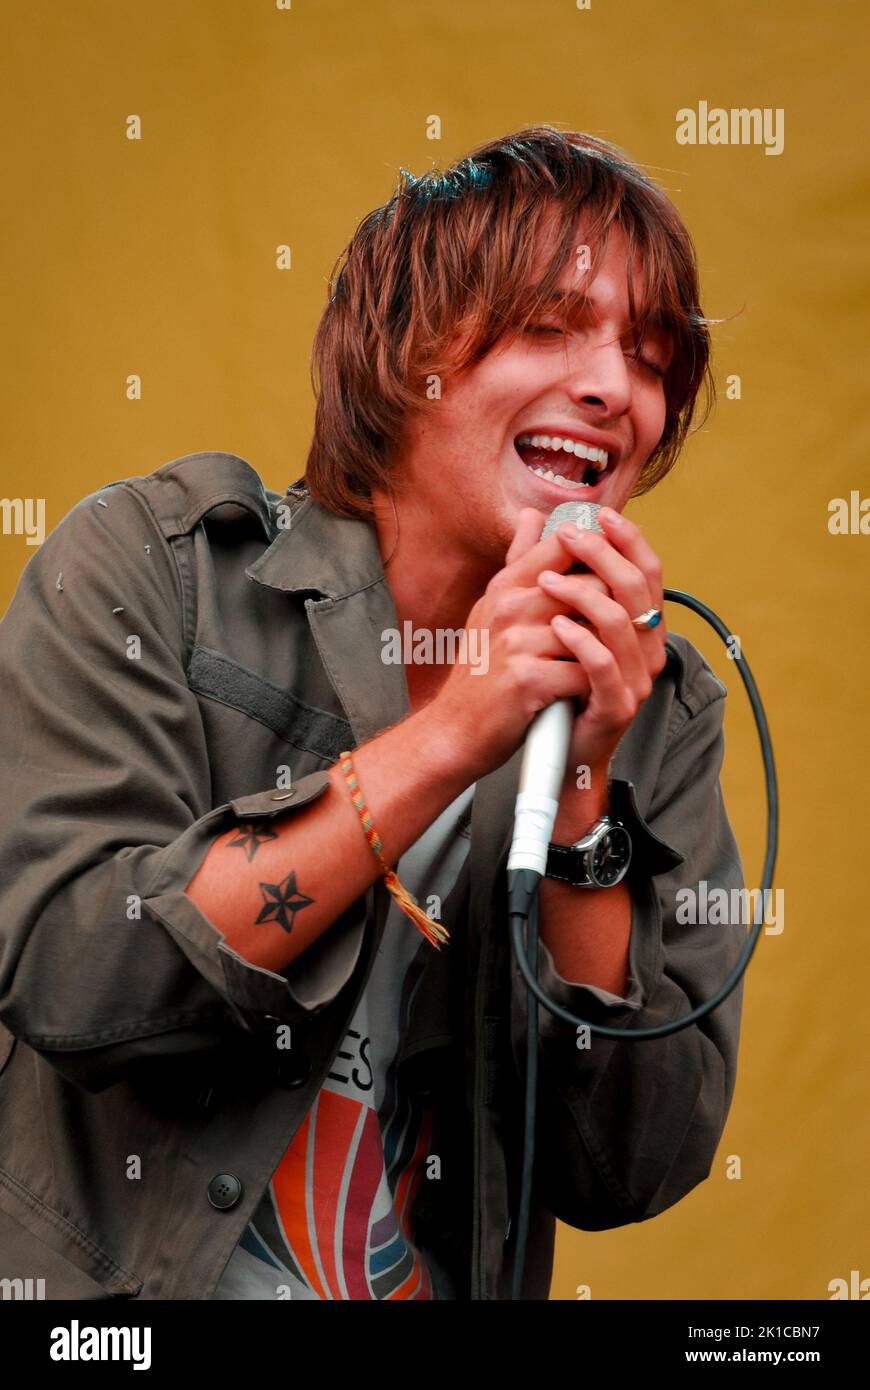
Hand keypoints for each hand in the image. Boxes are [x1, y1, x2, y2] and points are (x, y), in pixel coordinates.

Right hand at [428, 508, 608, 779]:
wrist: (454, 730)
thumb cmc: (480, 671)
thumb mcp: (492, 606)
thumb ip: (519, 561)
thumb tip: (533, 514)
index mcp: (507, 585)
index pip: (566, 545)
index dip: (599, 557)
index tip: (611, 581)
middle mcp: (510, 606)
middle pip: (590, 583)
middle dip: (613, 608)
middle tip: (620, 631)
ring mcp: (517, 642)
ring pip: (594, 627)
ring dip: (607, 649)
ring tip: (607, 663)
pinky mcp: (527, 679)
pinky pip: (585, 671)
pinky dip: (594, 684)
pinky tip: (589, 691)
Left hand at [534, 505, 668, 782]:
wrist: (554, 749)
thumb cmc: (557, 683)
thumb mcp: (552, 620)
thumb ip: (548, 569)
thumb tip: (540, 517)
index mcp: (640, 626)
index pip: (647, 573)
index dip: (631, 541)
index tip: (602, 514)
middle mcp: (648, 650)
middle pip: (638, 590)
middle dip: (605, 557)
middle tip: (572, 536)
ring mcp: (636, 680)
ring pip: (622, 625)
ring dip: (584, 594)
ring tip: (547, 580)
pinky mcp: (617, 707)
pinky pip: (604, 667)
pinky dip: (580, 641)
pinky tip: (555, 624)